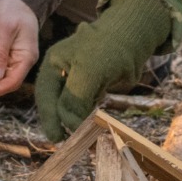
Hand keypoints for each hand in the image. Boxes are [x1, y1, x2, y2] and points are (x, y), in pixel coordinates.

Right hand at [34, 0, 171, 140]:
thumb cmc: (109, 49)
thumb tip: (70, 125)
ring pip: (72, 107)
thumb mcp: (88, 72)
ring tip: (84, 141)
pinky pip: (88, 106)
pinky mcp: (95, 85)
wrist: (134, 36)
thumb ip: (74, 99)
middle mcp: (62, 71)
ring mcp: (79, 78)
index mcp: (53, 63)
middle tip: (68, 144)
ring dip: (77, 124)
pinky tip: (94, 130)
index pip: (46, 95)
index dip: (51, 117)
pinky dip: (90, 119)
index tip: (60, 138)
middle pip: (56, 102)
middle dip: (63, 123)